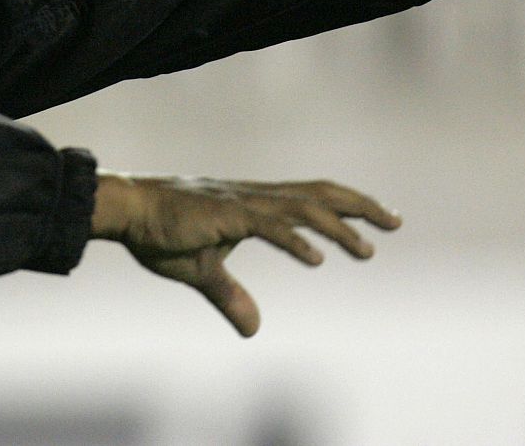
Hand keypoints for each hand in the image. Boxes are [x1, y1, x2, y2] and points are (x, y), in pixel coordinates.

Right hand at [91, 173, 400, 336]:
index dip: (347, 207)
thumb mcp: (202, 272)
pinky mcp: (227, 214)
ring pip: (302, 209)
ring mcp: (242, 203)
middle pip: (320, 195)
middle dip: (360, 207)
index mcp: (254, 204)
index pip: (311, 199)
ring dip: (338, 229)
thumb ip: (231, 296)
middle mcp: (255, 197)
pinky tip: (316, 259)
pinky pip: (268, 225)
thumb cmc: (162, 234)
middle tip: (395, 222)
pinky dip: (295, 241)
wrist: (129, 210)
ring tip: (367, 251)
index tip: (379, 221)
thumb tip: (254, 330)